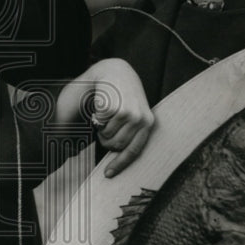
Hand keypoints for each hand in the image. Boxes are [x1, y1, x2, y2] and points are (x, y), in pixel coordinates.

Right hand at [55, 58, 154, 177]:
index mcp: (148, 123)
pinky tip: (102, 103)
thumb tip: (114, 158)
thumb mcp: (132, 112)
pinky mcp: (115, 107)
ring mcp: (128, 113)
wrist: (115, 70)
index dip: (120, 164)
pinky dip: (95, 116)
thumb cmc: (122, 95)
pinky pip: (98, 124)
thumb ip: (128, 133)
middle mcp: (141, 119)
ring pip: (105, 135)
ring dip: (100, 127)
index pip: (134, 150)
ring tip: (105, 112)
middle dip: (105, 140)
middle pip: (116, 145)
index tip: (107, 174)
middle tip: (103, 127)